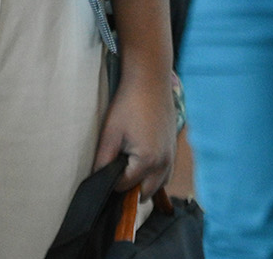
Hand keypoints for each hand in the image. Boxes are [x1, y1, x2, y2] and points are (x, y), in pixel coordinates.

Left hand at [94, 61, 176, 195]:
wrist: (150, 80)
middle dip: (129, 188)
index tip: (104, 171)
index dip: (111, 182)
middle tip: (114, 173)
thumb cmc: (128, 104)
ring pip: (159, 185)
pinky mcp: (174, 148)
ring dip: (144, 184)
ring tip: (127, 170)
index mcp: (148, 161)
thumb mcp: (110, 133)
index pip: (126, 187)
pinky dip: (155, 175)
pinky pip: (166, 173)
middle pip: (145, 192)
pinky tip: (141, 163)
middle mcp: (164, 163)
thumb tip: (97, 180)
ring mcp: (172, 156)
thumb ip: (103, 161)